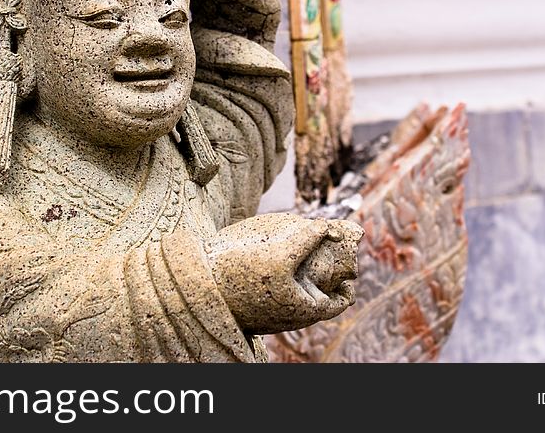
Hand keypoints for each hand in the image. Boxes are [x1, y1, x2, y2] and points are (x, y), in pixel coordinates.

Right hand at [205, 213, 361, 334]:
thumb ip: (308, 237)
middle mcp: (289, 318)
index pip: (340, 302)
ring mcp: (270, 315)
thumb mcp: (281, 250)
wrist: (196, 288)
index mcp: (303, 310)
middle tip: (324, 251)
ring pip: (297, 295)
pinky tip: (272, 257)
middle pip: (319, 297)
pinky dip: (283, 278)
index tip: (348, 267)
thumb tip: (327, 227)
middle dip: (325, 274)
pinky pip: (277, 294)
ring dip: (302, 275)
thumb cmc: (241, 274)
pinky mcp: (253, 308)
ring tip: (299, 249)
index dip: (348, 284)